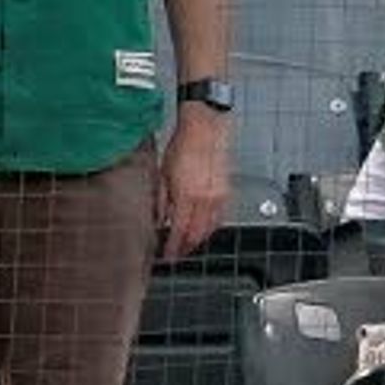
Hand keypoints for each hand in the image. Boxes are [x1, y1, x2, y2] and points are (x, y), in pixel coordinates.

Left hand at [159, 107, 229, 262]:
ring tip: (189, 244)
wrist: (205, 128)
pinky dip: (211, 226)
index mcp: (186, 196)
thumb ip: (161, 201)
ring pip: (210, 228)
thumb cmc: (182, 146)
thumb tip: (158, 220)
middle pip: (197, 234)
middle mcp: (205, 199)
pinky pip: (220, 217)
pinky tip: (204, 228)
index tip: (167, 255)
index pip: (179, 232)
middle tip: (177, 253)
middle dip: (186, 247)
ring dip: (199, 239)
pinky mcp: (226, 190)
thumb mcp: (162, 175)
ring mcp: (218, 195)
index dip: (173, 248)